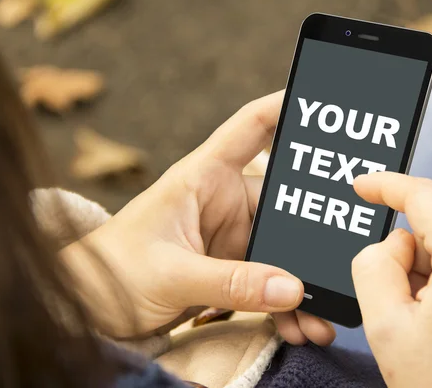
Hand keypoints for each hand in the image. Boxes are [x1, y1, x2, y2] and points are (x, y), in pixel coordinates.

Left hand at [65, 91, 334, 344]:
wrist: (88, 308)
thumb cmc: (112, 271)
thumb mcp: (170, 274)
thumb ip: (229, 282)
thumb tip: (291, 288)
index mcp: (203, 178)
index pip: (251, 128)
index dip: (286, 108)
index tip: (325, 104)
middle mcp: (223, 202)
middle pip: (284, 203)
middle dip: (314, 236)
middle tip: (342, 263)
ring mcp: (230, 238)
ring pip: (283, 250)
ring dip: (304, 283)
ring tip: (323, 318)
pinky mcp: (231, 269)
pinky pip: (270, 282)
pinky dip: (286, 304)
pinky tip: (299, 326)